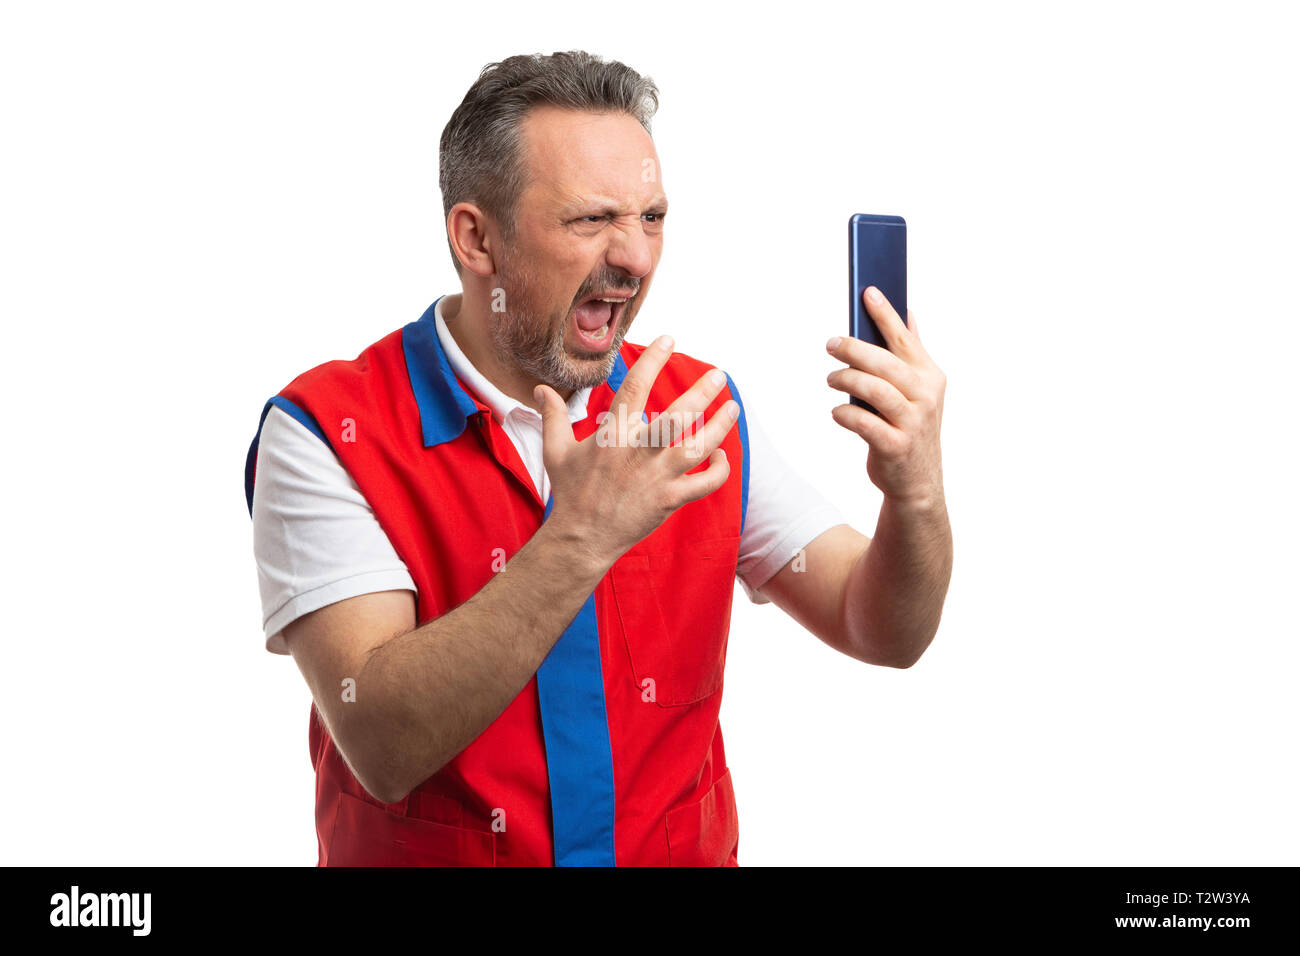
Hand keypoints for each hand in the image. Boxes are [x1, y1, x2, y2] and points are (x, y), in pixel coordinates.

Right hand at [535, 335, 736, 565]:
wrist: (581, 538)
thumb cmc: (570, 493)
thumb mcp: (555, 451)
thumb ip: (554, 416)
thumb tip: (541, 389)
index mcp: (613, 435)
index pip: (635, 388)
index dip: (652, 360)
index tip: (668, 339)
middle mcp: (638, 452)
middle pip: (677, 415)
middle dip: (702, 392)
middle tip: (718, 375)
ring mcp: (657, 476)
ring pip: (698, 446)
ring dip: (720, 426)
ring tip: (732, 407)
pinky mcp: (670, 499)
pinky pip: (704, 483)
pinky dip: (718, 469)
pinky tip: (721, 455)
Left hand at [826, 287, 946, 506]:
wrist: (917, 483)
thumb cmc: (909, 428)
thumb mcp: (918, 390)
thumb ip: (911, 353)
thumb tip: (907, 312)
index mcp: (930, 377)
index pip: (905, 339)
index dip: (887, 314)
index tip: (868, 292)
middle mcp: (925, 397)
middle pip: (886, 363)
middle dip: (855, 349)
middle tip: (831, 343)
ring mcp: (912, 423)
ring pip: (874, 390)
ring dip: (846, 380)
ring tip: (831, 378)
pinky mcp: (896, 446)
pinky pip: (864, 423)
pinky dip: (845, 414)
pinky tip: (838, 412)